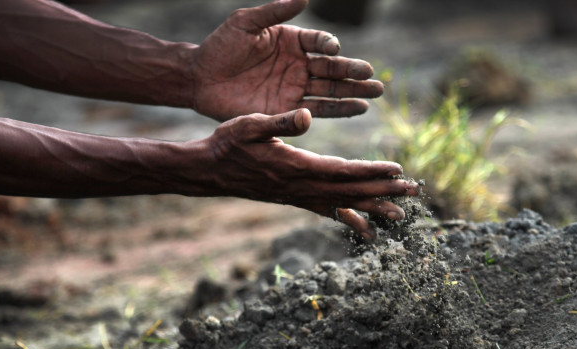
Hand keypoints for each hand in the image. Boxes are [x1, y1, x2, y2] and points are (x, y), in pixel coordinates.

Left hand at [189, 0, 382, 120]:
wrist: (201, 78)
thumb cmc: (221, 45)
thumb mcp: (246, 23)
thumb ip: (275, 10)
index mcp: (292, 41)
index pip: (319, 42)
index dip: (328, 45)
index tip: (332, 49)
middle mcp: (299, 65)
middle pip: (332, 69)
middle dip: (353, 73)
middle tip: (373, 77)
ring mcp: (295, 88)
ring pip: (330, 91)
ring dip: (353, 93)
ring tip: (375, 94)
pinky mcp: (287, 109)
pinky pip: (317, 110)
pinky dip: (338, 110)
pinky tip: (357, 108)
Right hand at [197, 109, 417, 239]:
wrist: (210, 171)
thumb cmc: (228, 143)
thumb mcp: (250, 124)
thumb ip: (280, 122)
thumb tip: (306, 116)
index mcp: (296, 167)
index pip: (342, 171)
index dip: (371, 171)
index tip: (397, 171)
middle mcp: (301, 187)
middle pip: (350, 190)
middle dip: (383, 192)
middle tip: (413, 194)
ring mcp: (299, 196)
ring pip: (343, 204)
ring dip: (373, 208)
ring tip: (399, 217)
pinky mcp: (294, 199)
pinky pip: (327, 211)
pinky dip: (348, 218)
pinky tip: (364, 226)